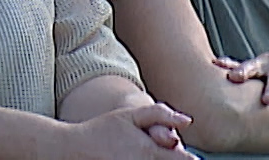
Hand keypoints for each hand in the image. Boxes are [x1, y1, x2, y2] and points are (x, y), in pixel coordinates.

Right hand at [61, 102, 192, 157]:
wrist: (77, 148)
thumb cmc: (105, 129)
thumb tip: (188, 121)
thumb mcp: (131, 114)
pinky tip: (135, 157)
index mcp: (150, 151)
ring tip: (144, 154)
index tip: (192, 157)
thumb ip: (160, 114)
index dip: (189, 158)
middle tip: (165, 150)